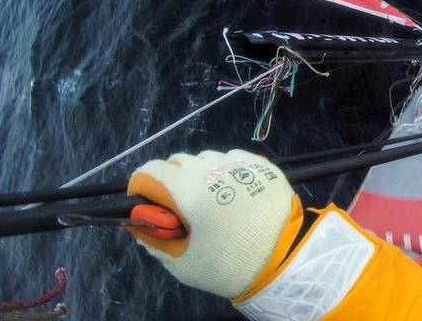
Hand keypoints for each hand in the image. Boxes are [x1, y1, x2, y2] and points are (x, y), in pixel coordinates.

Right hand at [126, 149, 294, 298]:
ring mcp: (239, 163)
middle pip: (178, 161)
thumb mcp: (183, 263)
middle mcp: (211, 167)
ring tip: (212, 202)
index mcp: (187, 188)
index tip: (148, 203)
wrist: (285, 260)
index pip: (150, 170)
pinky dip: (227, 172)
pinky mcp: (262, 166)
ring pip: (207, 158)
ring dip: (200, 174)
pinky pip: (234, 159)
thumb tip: (137, 225)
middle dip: (171, 181)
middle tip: (181, 209)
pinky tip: (235, 194)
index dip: (143, 186)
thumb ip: (154, 241)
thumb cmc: (229, 264)